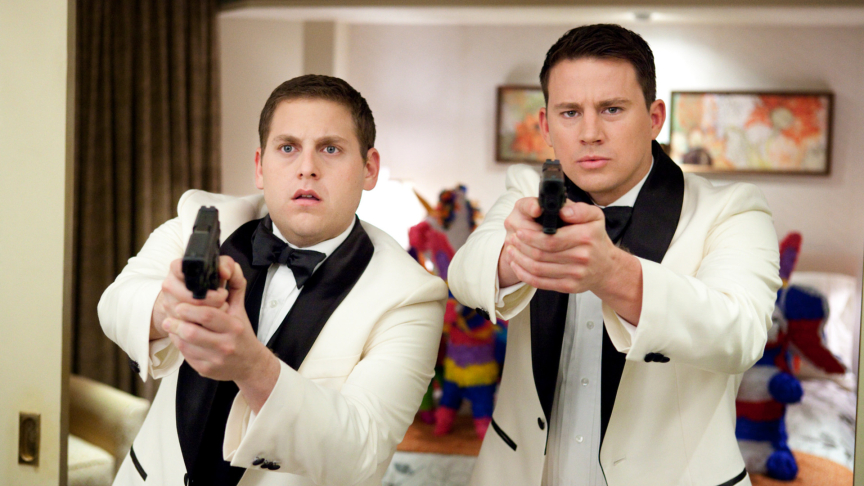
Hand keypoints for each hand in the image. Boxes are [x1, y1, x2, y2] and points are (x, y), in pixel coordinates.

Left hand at [161, 257, 271, 382]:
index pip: (208, 315)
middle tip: (170, 315)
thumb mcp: (241, 309)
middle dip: (176, 322)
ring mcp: (215, 359)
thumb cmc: (242, 334)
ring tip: (170, 324)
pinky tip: (179, 338)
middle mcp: (226, 344)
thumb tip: (228, 266)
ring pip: (185, 345)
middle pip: (192, 331)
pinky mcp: (206, 370)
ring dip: (174, 333)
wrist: (250, 364)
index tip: (180, 305)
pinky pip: (186, 356)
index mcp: (234, 326)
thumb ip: (235, 286)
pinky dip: (180, 345)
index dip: (190, 308)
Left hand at [501, 199, 642, 322]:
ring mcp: (576, 274)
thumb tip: (562, 210)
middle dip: (521, 247)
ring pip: (538, 269)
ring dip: (519, 260)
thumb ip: (578, 209)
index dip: (531, 236)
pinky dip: (524, 274)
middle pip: (541, 254)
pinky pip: (540, 282)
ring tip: (510, 250)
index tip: (519, 231)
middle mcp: (582, 257)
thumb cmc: (595, 238)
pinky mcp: (569, 287)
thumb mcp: (594, 217)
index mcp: (585, 237)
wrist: (606, 267)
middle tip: (511, 239)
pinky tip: (517, 265)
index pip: (551, 239)